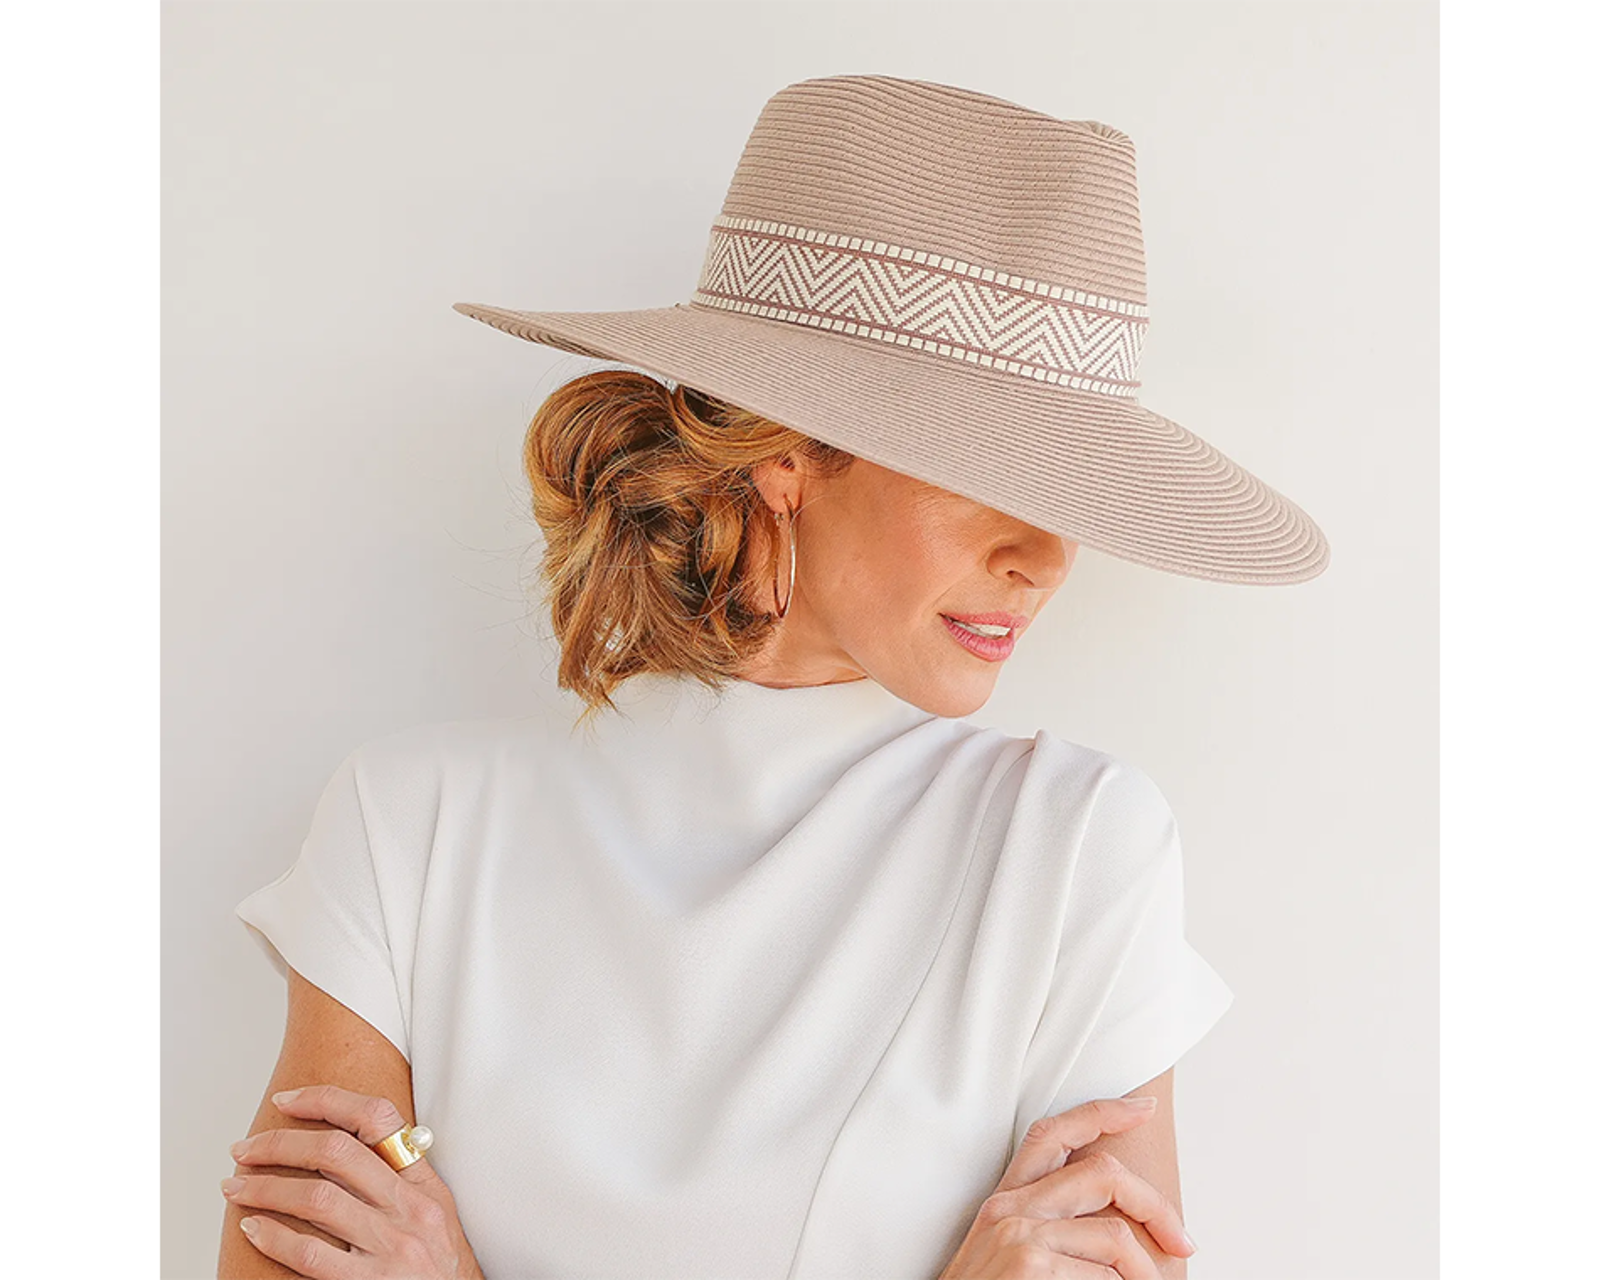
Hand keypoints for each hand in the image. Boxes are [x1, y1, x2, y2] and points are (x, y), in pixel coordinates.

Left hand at [222, 1084, 483, 1279]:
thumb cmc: (440, 1272)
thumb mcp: (435, 1217)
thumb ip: (399, 1183)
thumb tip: (337, 1152)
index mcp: (426, 1186)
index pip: (378, 1118)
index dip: (327, 1100)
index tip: (286, 1102)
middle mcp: (411, 1210)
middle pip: (336, 1153)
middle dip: (280, 1145)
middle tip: (245, 1150)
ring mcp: (392, 1249)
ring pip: (316, 1199)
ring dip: (265, 1188)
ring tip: (236, 1186)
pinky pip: (311, 1254)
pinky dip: (274, 1237)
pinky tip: (253, 1228)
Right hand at [935, 1096, 1195, 1278]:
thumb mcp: (1006, 1251)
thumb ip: (1051, 1226)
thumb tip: (1118, 1227)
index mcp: (1006, 1200)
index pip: (1054, 1134)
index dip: (1104, 1112)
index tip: (1145, 1108)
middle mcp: (1010, 1208)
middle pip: (1103, 1172)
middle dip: (1155, 1206)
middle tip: (1181, 1240)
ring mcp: (1020, 1236)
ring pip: (1115, 1237)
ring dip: (1144, 1274)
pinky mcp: (1030, 1266)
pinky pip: (1106, 1279)